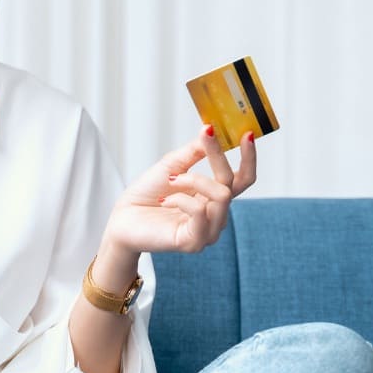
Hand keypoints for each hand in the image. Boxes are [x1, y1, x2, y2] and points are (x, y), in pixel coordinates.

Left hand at [103, 125, 256, 256]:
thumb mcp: (172, 165)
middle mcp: (216, 215)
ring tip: (170, 180)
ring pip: (221, 195)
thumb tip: (212, 131)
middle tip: (206, 135)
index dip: (249, 157)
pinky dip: (180, 198)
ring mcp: (208, 231)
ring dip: (192, 179)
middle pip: (232, 183)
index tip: (248, 133)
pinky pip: (200, 212)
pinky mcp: (194, 241)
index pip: (243, 179)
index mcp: (213, 197)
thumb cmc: (147, 195)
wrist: (122, 219)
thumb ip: (194, 151)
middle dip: (218, 156)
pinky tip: (165, 200)